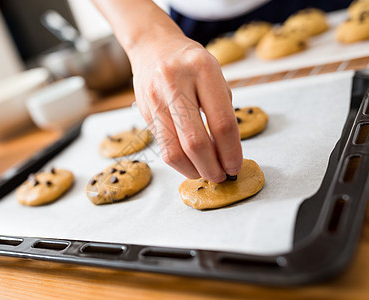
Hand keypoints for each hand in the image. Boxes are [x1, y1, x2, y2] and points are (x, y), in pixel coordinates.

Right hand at [129, 35, 242, 181]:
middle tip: (221, 176)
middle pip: (195, 142)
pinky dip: (179, 161)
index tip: (236, 166)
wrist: (153, 47)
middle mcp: (176, 83)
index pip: (222, 123)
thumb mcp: (214, 75)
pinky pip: (163, 146)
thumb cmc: (191, 63)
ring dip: (193, 170)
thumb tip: (225, 154)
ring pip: (174, 150)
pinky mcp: (144, 112)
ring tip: (205, 172)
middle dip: (211, 167)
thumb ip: (221, 111)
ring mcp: (156, 98)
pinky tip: (190, 162)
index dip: (231, 152)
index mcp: (203, 70)